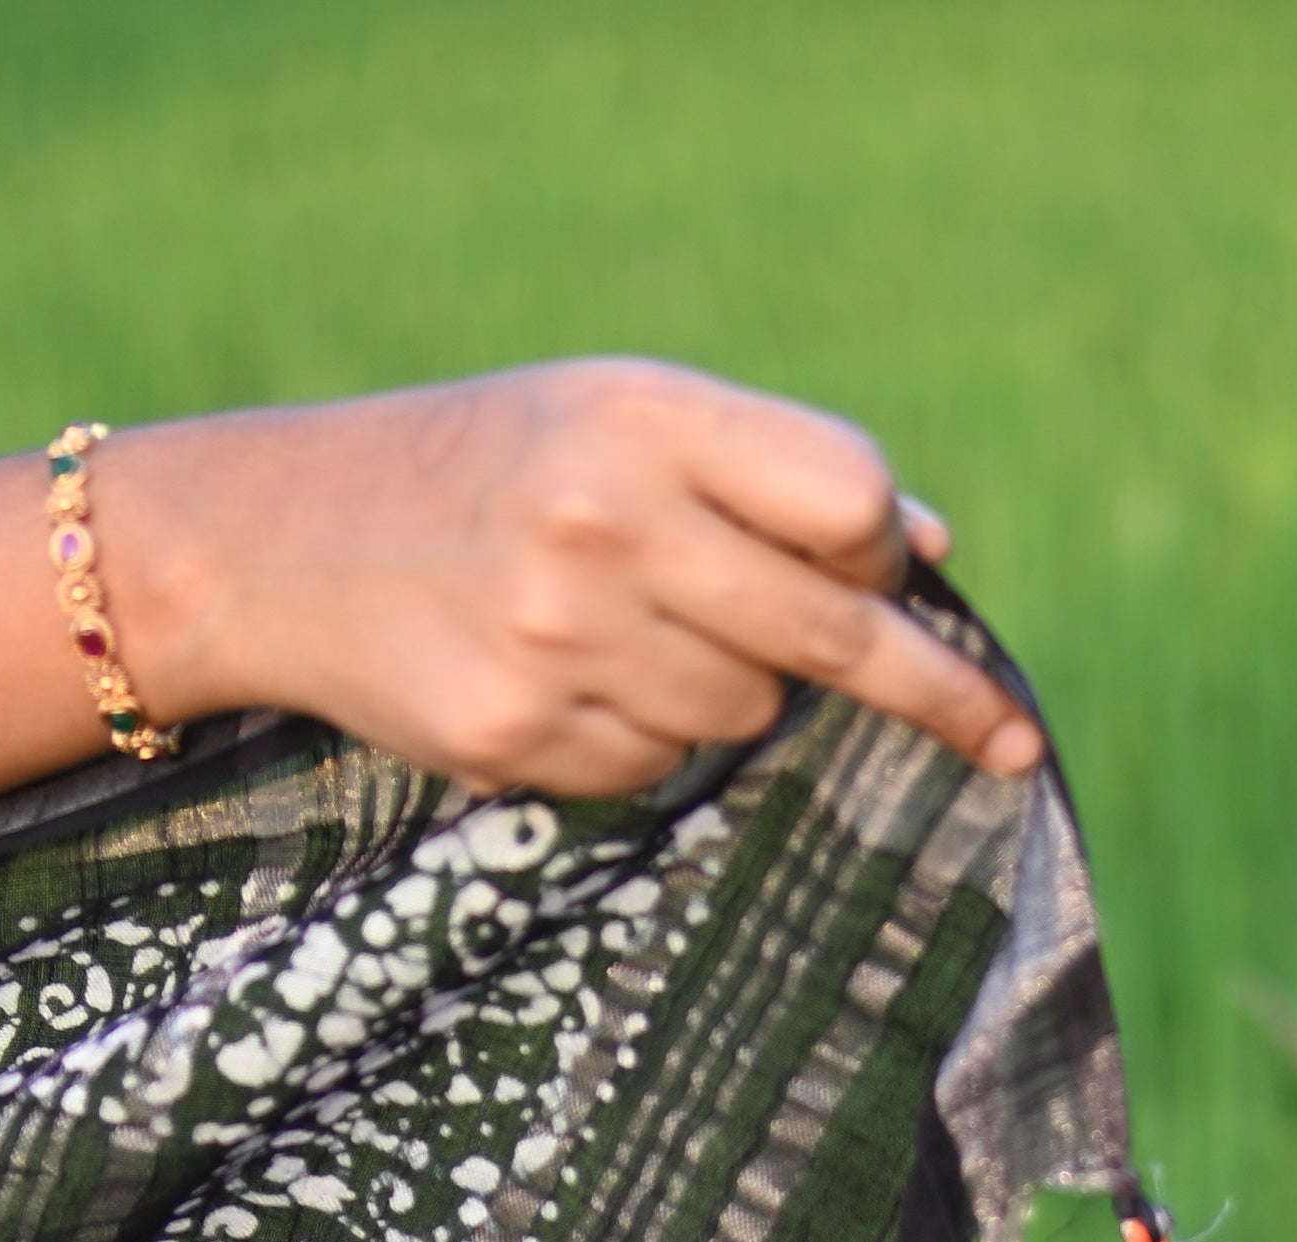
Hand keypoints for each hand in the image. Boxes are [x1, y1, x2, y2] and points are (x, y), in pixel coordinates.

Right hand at [121, 361, 1042, 800]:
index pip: (845, 501)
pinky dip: (640, 740)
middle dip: (929, 692)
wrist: (288, 540)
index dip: (884, 553)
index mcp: (642, 419)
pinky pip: (656, 769)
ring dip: (729, 694)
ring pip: (744, 716)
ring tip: (632, 636)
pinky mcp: (518, 737)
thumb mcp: (618, 418)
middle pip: (828, 635)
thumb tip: (930, 550)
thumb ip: (769, 472)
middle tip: (1008, 742)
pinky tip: (564, 683)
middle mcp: (604, 524)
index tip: (902, 584)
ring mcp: (559, 640)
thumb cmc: (491, 468)